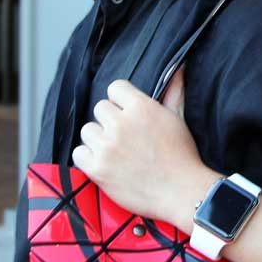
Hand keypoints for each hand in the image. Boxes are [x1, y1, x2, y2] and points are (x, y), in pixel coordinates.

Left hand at [73, 69, 218, 230]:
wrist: (182, 192)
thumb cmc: (182, 156)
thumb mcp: (178, 118)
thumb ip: (173, 91)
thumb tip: (178, 68)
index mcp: (141, 107)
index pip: (115, 88)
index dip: (120, 101)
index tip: (127, 114)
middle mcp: (121, 124)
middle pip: (100, 109)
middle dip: (110, 122)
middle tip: (125, 138)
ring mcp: (108, 147)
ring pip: (88, 130)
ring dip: (98, 140)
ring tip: (116, 152)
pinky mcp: (98, 169)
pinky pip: (79, 153)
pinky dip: (89, 159)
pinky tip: (105, 164)